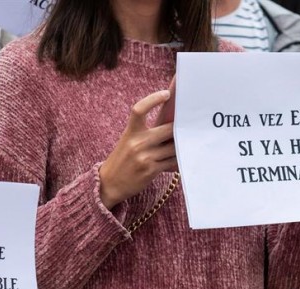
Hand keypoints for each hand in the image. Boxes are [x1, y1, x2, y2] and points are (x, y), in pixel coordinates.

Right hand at [99, 90, 177, 208]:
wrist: (109, 184)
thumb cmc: (122, 160)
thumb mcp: (129, 141)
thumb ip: (146, 132)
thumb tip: (172, 124)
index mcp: (130, 132)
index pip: (139, 109)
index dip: (153, 99)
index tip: (166, 93)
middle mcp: (137, 142)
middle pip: (168, 129)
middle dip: (180, 129)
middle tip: (190, 125)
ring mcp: (144, 157)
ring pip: (173, 147)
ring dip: (181, 146)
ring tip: (188, 143)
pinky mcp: (151, 170)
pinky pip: (172, 162)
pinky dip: (178, 160)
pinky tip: (181, 159)